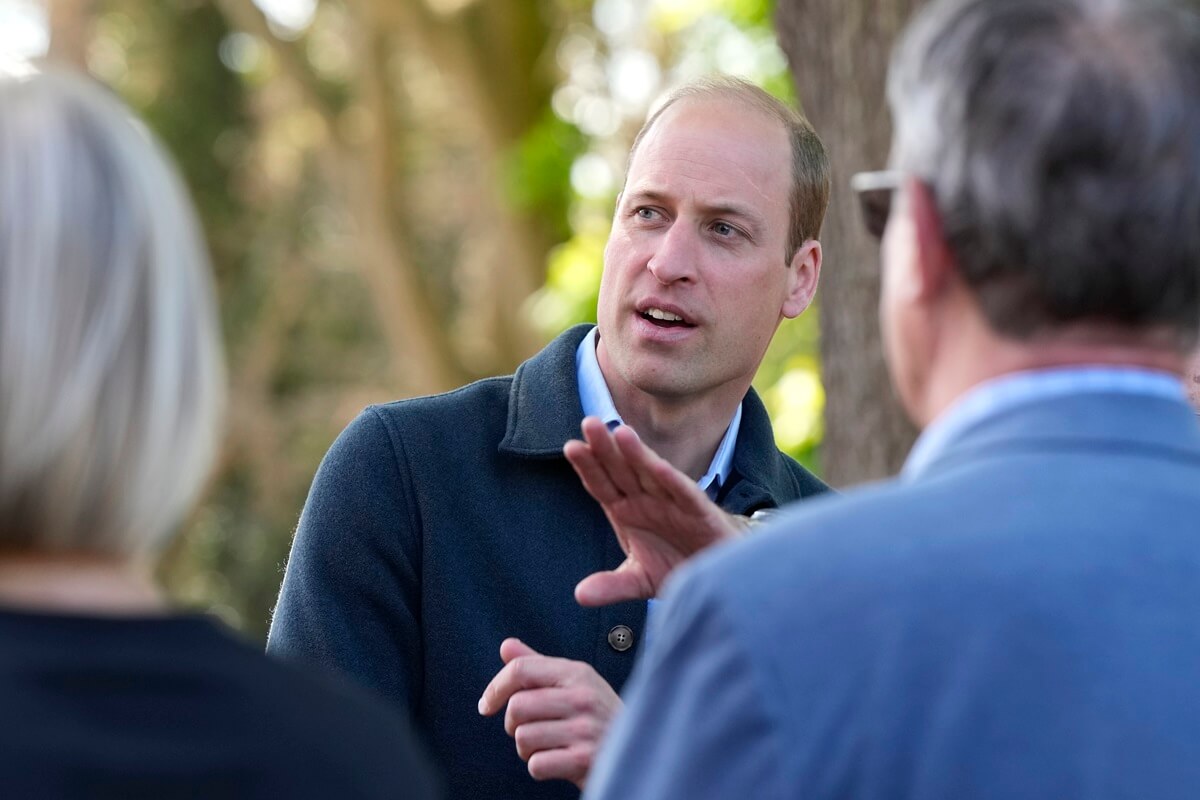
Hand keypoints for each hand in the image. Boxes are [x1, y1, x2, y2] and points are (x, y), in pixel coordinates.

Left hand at [478, 638, 621, 788]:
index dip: (496, 687)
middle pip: (517, 706)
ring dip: (527, 750)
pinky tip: (559, 762)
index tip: (487, 705)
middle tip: (531, 730)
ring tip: (549, 747)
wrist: (640, 753)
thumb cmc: (599, 718)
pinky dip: (540, 767)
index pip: (521, 669)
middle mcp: (583, 696)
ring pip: (523, 738)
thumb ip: (538, 666)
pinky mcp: (585, 759)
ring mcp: (585, 728)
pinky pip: (536, 764)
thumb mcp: (574, 685)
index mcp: (578, 673)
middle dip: (514, 725)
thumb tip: (506, 646)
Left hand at [564, 416, 742, 605]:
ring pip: (652, 474)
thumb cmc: (676, 564)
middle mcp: (647, 500)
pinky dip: (673, 481)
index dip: (588, 467)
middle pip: (622, 470)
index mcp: (627, 510)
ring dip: (638, 454)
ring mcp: (673, 502)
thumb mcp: (639, 580)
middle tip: (589, 423)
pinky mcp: (700, 512)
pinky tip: (660, 468)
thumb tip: (580, 596)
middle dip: (606, 448)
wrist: (718, 572)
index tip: (571, 447)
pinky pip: (685, 494)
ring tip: (620, 432)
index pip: (602, 484)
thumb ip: (612, 585)